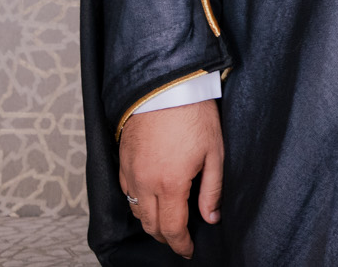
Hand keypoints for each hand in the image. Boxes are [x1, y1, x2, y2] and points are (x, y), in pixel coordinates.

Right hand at [118, 99, 222, 257]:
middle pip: (150, 225)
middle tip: (180, 238)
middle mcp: (145, 183)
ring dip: (150, 221)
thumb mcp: (215, 153)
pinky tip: (150, 199)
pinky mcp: (122, 162)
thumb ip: (212, 190)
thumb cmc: (194, 115)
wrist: (166, 87)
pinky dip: (137, 203)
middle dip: (165, 237)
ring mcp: (130, 173)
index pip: (172, 228)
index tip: (188, 250)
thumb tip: (212, 217)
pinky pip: (126, 193)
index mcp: (170, 184)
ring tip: (166, 221)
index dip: (181, 244)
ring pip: (135, 211)